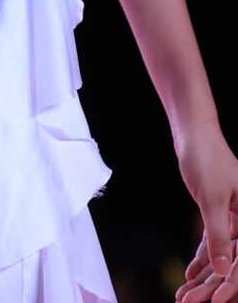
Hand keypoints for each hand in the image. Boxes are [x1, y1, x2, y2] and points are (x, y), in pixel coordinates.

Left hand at [174, 121, 237, 301]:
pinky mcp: (222, 214)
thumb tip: (223, 270)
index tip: (218, 301)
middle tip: (192, 302)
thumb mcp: (211, 199)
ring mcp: (237, 218)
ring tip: (186, 295)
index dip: (234, 283)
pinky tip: (191, 276)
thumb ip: (218, 235)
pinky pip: (215, 243)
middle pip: (236, 261)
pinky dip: (203, 258)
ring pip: (224, 255)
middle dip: (216, 285)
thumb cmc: (206, 159)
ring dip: (207, 276)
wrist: (194, 133)